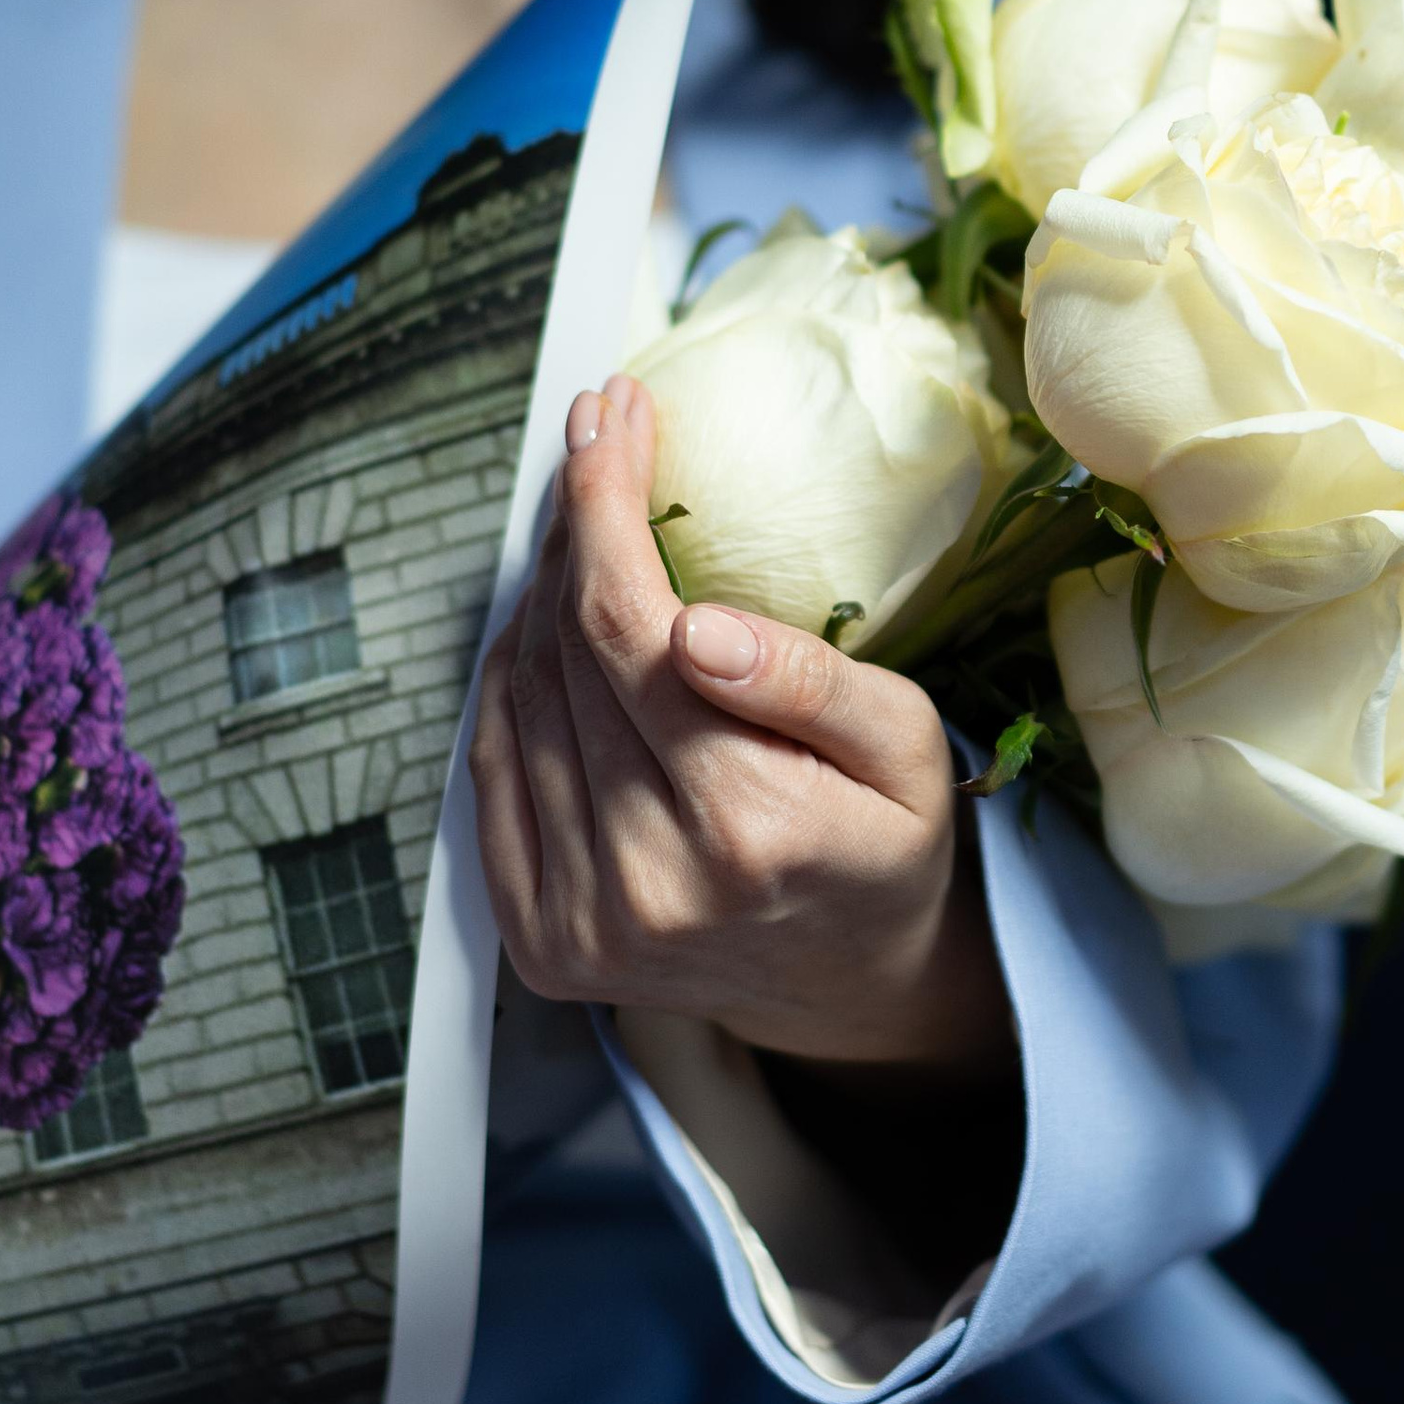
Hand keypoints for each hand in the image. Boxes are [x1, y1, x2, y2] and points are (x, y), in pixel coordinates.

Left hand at [471, 373, 1012, 1075]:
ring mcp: (577, 921)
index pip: (627, 628)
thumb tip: (696, 627)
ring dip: (541, 593)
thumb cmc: (887, 845)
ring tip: (587, 525)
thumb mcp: (908, 747)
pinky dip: (513, 679)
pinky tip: (555, 624)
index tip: (611, 417)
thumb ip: (809, 680)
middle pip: (561, 652)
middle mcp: (643, 884)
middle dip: (573, 527)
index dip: (602, 505)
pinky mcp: (537, 937)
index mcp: (745, 828)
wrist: (850, 986)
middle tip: (599, 442)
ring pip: (516, 700)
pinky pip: (495, 766)